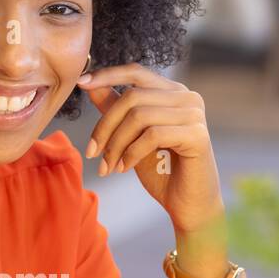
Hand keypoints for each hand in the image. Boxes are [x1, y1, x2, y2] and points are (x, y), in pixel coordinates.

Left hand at [78, 62, 224, 235]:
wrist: (186, 205)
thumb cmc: (161, 171)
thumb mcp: (130, 137)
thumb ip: (115, 109)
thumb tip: (90, 84)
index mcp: (172, 92)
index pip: (136, 72)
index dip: (107, 75)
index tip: (81, 83)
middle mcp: (187, 97)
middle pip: (132, 97)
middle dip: (105, 126)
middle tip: (91, 152)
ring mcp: (194, 114)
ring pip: (139, 116)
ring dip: (115, 144)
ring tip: (108, 166)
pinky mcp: (197, 135)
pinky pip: (152, 135)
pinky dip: (132, 153)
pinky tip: (125, 169)